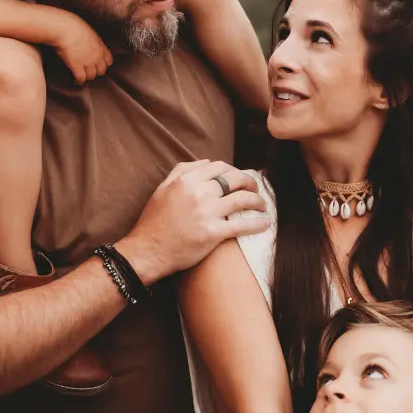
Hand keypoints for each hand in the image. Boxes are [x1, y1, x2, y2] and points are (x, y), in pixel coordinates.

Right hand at [51, 14, 112, 82]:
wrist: (65, 29)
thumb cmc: (73, 26)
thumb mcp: (88, 31)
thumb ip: (92, 41)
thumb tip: (88, 43)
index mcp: (100, 46)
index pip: (109, 61)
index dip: (103, 64)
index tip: (99, 65)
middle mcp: (97, 56)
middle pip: (101, 71)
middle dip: (96, 72)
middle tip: (89, 71)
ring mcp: (88, 62)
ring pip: (92, 76)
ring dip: (87, 77)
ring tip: (82, 76)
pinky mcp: (77, 67)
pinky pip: (81, 79)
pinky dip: (79, 81)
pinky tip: (76, 81)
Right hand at [119, 160, 267, 282]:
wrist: (148, 251)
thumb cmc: (153, 222)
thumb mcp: (162, 189)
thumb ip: (181, 171)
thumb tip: (205, 162)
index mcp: (186, 180)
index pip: (219, 167)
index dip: (234, 171)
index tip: (239, 178)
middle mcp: (198, 192)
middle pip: (234, 179)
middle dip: (250, 182)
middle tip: (256, 189)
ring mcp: (207, 212)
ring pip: (242, 199)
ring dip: (257, 201)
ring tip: (262, 205)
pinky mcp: (213, 233)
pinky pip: (242, 225)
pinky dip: (258, 223)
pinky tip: (265, 223)